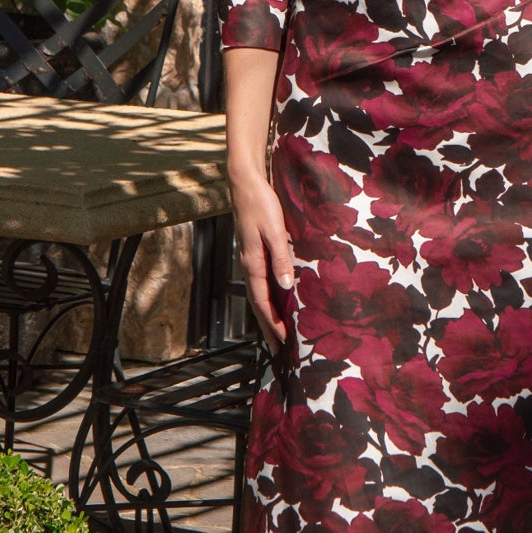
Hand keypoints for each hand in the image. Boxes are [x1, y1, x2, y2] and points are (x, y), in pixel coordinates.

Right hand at [231, 167, 295, 354]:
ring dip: (268, 315)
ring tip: (278, 332)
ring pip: (259, 295)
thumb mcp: (274, 230)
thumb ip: (281, 258)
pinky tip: (276, 300)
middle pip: (258, 304)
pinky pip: (261, 283)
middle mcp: (249, 265)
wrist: (245, 182)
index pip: (262, 303)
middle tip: (279, 350)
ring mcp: (249, 260)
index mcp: (253, 264)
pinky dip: (268, 298)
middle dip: (268, 328)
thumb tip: (286, 288)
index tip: (284, 343)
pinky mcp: (253, 252)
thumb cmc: (261, 204)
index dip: (273, 324)